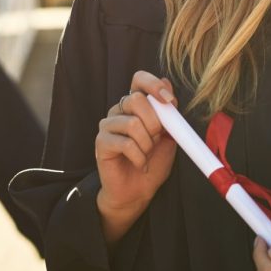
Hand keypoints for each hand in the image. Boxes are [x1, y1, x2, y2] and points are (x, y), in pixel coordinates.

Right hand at [95, 70, 177, 243]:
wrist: (138, 191)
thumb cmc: (153, 162)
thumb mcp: (168, 135)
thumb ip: (167, 112)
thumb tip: (167, 83)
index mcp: (136, 104)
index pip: (139, 79)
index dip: (153, 84)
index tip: (169, 100)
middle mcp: (119, 110)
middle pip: (136, 99)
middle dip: (154, 123)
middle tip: (156, 140)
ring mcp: (108, 125)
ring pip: (132, 123)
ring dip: (147, 144)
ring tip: (146, 155)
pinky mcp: (101, 142)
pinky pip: (125, 143)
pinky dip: (139, 157)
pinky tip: (139, 164)